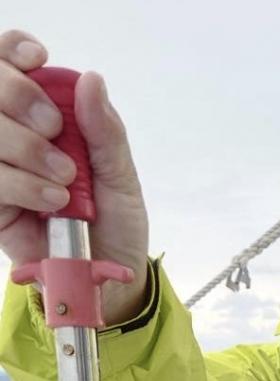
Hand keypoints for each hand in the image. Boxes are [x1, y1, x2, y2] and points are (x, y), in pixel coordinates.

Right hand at [0, 30, 148, 324]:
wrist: (111, 278)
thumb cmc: (116, 223)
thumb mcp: (120, 175)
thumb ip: (105, 131)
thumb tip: (91, 81)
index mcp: (44, 116)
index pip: (10, 66)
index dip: (14, 55)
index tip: (37, 62)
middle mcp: (16, 137)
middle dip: (18, 97)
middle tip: (54, 129)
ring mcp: (1, 169)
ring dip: (24, 149)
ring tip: (64, 181)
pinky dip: (19, 184)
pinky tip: (50, 201)